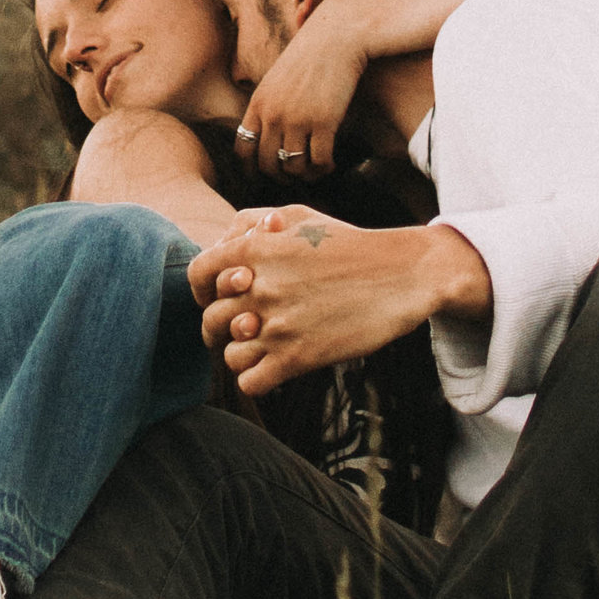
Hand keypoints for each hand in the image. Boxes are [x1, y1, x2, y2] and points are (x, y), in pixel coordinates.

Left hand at [186, 214, 485, 395]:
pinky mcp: (298, 358)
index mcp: (256, 250)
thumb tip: (224, 243)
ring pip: (229, 355)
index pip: (197, 275)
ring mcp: (278, 324)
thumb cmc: (351, 245)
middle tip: (246, 328)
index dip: (201, 291)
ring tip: (266, 347)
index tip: (216, 300)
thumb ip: (254, 223)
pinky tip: (278, 366)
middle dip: (223, 328)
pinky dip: (259, 378)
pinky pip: (250, 382)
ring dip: (243, 354)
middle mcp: (260, 286)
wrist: (401, 274)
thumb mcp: (301, 217)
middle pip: (210, 320)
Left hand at [234, 5, 369, 176]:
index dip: (251, 169)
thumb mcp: (277, 79)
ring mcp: (297, 119)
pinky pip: (319, 161)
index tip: (262, 176)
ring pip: (293, 167)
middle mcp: (273, 114)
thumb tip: (269, 136)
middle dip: (281, 176)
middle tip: (295, 176)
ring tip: (315, 170)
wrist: (335, 37)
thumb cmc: (309, 56)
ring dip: (305, 175)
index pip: (243, 149)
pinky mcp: (323, 122)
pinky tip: (330, 163)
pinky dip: (324, 168)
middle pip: (268, 164)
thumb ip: (269, 105)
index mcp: (258, 103)